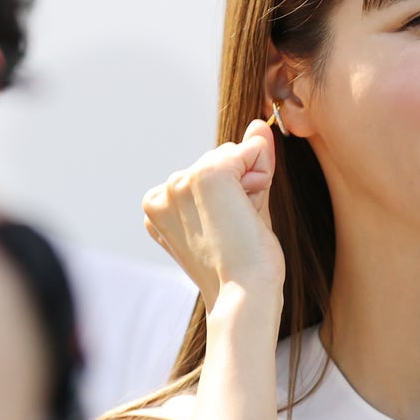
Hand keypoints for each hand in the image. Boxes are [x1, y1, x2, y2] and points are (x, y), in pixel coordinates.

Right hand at [143, 119, 282, 312]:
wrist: (246, 295)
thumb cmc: (243, 266)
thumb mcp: (243, 207)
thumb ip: (248, 166)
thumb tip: (259, 124)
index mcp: (158, 206)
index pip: (206, 172)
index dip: (231, 197)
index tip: (226, 232)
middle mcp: (162, 192)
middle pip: (218, 158)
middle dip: (239, 185)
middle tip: (237, 230)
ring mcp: (181, 182)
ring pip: (233, 154)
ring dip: (250, 183)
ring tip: (239, 224)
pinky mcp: (207, 175)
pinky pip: (250, 150)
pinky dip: (261, 174)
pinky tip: (248, 211)